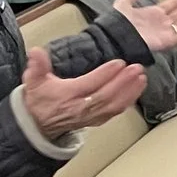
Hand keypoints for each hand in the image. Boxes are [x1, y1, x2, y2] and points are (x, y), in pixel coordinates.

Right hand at [19, 45, 147, 136]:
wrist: (39, 124)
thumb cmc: (40, 100)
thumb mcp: (34, 81)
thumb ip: (37, 66)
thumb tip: (36, 52)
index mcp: (68, 96)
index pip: (89, 84)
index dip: (105, 74)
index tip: (119, 63)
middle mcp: (82, 108)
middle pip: (106, 96)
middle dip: (123, 82)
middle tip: (137, 68)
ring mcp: (91, 116)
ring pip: (114, 105)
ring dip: (130, 92)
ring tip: (142, 77)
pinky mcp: (98, 120)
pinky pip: (116, 112)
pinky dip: (129, 101)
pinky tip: (138, 89)